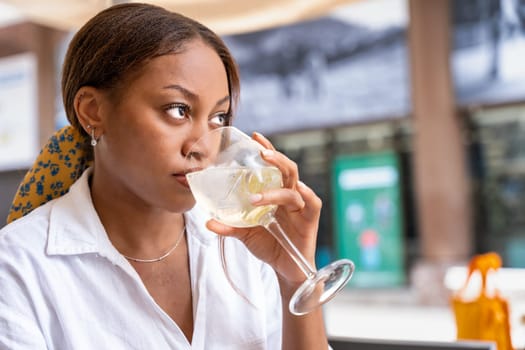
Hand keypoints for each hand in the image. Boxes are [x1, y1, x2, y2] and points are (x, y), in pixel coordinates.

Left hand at [206, 132, 321, 285]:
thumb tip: (207, 221)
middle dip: (276, 158)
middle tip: (261, 153)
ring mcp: (301, 207)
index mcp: (276, 194)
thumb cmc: (269, 246)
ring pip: (294, 187)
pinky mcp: (310, 220)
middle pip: (287, 169)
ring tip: (256, 197)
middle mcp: (290, 196)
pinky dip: (303, 196)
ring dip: (275, 190)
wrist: (285, 270)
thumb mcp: (246, 234)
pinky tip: (293, 194)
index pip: (274, 167)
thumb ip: (230, 226)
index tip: (255, 136)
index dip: (267, 150)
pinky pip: (311, 203)